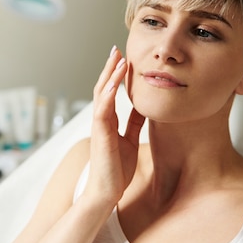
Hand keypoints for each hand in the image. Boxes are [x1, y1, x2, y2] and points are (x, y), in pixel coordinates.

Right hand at [86, 46, 144, 205]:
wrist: (106, 193)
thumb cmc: (117, 170)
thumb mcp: (130, 140)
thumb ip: (133, 123)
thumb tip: (143, 107)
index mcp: (109, 121)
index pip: (112, 92)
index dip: (117, 75)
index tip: (124, 59)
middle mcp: (101, 120)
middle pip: (104, 87)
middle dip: (110, 68)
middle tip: (117, 50)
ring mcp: (99, 126)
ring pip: (102, 94)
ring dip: (110, 75)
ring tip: (118, 59)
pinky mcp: (100, 134)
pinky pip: (103, 109)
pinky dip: (109, 94)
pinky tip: (115, 82)